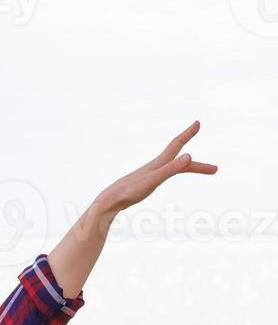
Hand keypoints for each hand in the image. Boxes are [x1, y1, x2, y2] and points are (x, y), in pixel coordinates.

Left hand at [95, 119, 217, 214]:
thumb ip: (171, 169)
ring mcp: (149, 175)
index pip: (176, 145)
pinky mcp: (143, 183)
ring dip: (187, 170)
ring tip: (197, 176)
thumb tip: (189, 155)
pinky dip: (171, 173)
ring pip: (172, 169)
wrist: (109, 201)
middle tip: (215, 169)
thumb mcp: (154, 181)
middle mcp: (154, 167)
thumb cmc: (129, 191)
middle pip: (181, 163)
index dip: (187, 134)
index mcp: (159, 164)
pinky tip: (167, 176)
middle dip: (198, 166)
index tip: (197, 123)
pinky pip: (163, 175)